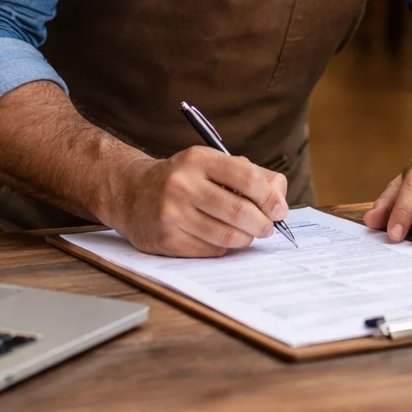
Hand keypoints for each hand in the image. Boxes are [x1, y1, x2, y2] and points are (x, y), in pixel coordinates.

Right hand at [104, 146, 288, 256]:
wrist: (131, 193)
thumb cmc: (183, 178)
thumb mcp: (212, 163)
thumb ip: (251, 175)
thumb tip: (279, 200)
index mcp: (199, 159)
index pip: (248, 179)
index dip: (270, 198)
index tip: (279, 210)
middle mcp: (183, 185)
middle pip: (240, 212)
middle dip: (263, 224)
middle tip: (268, 227)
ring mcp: (172, 214)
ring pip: (227, 237)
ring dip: (246, 239)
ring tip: (248, 234)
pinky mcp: (166, 240)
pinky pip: (210, 251)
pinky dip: (224, 248)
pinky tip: (222, 239)